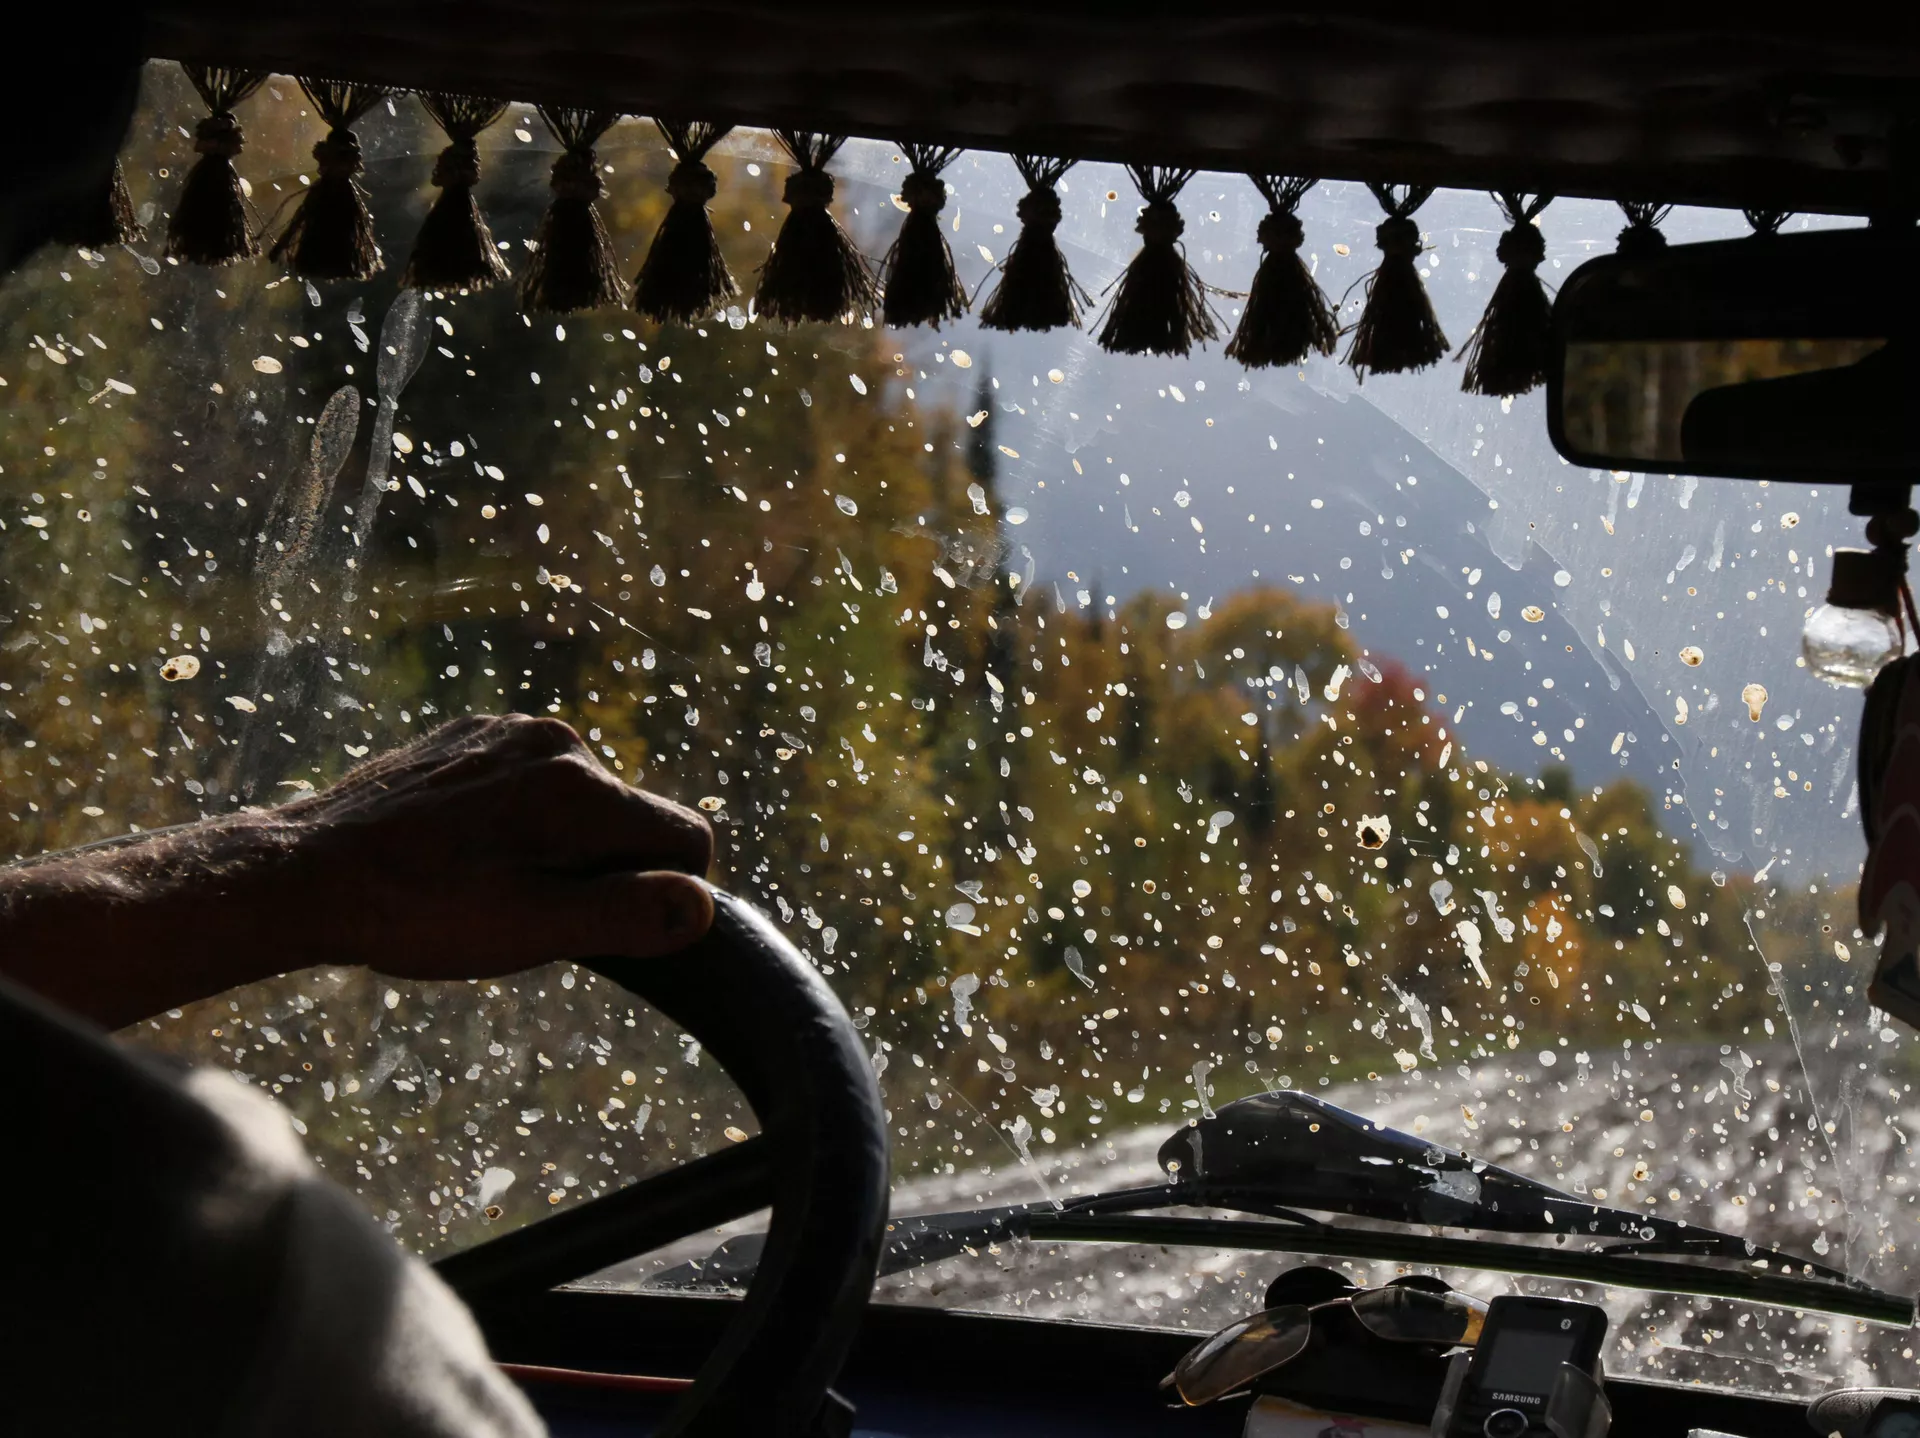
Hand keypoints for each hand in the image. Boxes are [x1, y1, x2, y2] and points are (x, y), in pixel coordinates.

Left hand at [0, 714, 713, 1028]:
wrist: (301, 872)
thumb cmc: (416, 913)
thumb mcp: (530, 932)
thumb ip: (625, 915)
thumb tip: (703, 909)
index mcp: (578, 790)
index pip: (686, 839)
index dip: (662, 892)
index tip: (600, 923)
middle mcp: (556, 741)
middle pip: (633, 817)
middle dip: (604, 866)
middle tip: (527, 909)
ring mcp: (510, 729)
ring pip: (583, 798)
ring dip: (560, 843)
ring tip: (486, 883)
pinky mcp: (472, 732)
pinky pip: (532, 777)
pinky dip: (517, 817)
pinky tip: (462, 852)